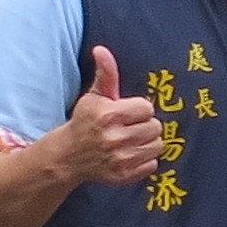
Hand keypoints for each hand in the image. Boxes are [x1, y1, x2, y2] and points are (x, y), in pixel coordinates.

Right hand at [59, 46, 162, 185]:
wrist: (68, 156)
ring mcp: (120, 160)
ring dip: (148, 142)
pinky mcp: (124, 176)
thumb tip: (101, 50)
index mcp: (108, 115)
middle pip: (155, 127)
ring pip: (158, 146)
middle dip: (144, 125)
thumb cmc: (84, 122)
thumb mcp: (94, 96)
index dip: (139, 109)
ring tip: (132, 140)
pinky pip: (153, 165)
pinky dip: (145, 160)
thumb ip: (105, 73)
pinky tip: (130, 154)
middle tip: (130, 127)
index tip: (128, 112)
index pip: (147, 108)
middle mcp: (115, 139)